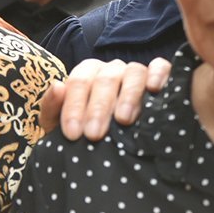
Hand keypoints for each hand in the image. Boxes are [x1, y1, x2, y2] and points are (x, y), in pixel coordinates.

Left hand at [39, 57, 172, 140]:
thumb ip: (52, 108)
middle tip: (94, 135)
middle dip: (98, 108)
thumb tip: (58, 86)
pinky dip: (158, 74)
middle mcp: (112, 69)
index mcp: (86, 74)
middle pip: (106, 79)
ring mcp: (136, 72)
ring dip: (129, 96)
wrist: (107, 145)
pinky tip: (154, 89)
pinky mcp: (159, 76)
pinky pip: (161, 67)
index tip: (73, 134)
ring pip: (134, 72)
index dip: (74, 107)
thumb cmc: (83, 132)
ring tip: (124, 120)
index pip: (79, 81)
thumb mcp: (58, 126)